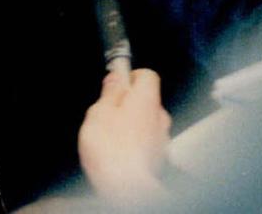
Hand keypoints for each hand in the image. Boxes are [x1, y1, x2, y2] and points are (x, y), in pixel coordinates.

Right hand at [78, 68, 170, 205]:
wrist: (126, 187)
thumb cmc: (112, 151)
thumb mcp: (99, 113)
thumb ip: (110, 92)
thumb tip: (115, 77)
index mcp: (146, 99)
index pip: (147, 74)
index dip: (129, 76)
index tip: (115, 84)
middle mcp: (159, 116)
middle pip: (146, 99)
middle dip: (127, 104)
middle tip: (106, 114)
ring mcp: (162, 138)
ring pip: (147, 122)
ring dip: (132, 125)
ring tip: (111, 138)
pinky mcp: (159, 157)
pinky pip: (147, 141)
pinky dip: (136, 143)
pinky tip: (120, 153)